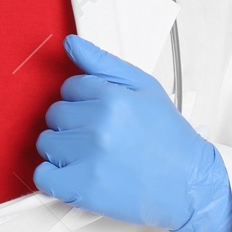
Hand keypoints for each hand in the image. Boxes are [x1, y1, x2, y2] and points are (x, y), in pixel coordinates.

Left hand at [33, 34, 231, 231]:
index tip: (100, 115)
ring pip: (46, 142)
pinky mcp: (82, 189)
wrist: (190, 184)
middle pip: (55, 115)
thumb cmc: (169, 138)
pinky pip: (42, 176)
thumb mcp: (144, 87)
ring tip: (92, 157)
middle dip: (73, 124)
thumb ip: (103, 62)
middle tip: (100, 138)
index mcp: (112, 98)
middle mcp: (98, 126)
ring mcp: (88, 158)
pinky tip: (74, 175)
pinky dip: (53, 177)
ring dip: (62, 150)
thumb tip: (70, 43)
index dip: (84, 102)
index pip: (69, 88)